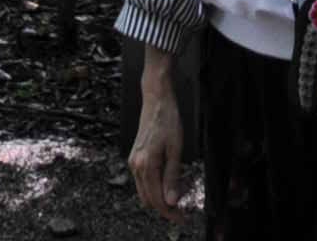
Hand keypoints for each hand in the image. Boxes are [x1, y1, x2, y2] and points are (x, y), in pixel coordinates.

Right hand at [129, 57, 186, 223]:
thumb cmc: (168, 120)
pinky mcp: (135, 157)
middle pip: (148, 200)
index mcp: (146, 164)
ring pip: (145, 192)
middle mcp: (136, 165)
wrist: (156, 99)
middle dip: (165, 207)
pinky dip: (154, 186)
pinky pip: (143, 181)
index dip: (170, 212)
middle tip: (182, 208)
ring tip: (178, 193)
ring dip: (159, 197)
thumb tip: (172, 201)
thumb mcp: (176, 149)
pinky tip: (169, 180)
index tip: (182, 218)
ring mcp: (133, 161)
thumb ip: (172, 176)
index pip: (157, 200)